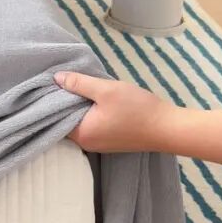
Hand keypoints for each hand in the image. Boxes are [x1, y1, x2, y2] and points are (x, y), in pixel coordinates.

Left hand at [55, 71, 176, 153]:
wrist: (169, 128)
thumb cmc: (137, 109)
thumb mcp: (105, 90)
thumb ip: (78, 83)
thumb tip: (55, 78)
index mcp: (81, 134)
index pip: (54, 116)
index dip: (53, 98)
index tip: (52, 82)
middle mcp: (86, 143)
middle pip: (66, 119)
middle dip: (65, 101)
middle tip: (65, 80)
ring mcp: (99, 144)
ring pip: (80, 121)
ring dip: (79, 105)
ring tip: (79, 86)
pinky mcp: (110, 140)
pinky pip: (91, 124)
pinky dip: (90, 112)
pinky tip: (94, 98)